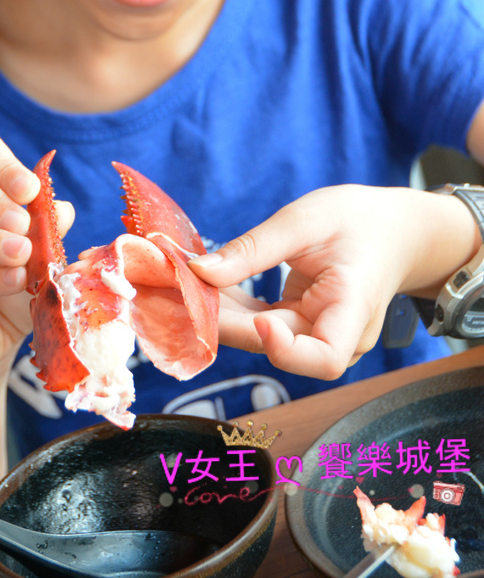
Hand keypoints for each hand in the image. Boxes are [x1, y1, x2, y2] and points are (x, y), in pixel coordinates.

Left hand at [188, 184, 478, 379]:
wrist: (393, 231)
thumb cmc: (358, 221)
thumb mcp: (305, 221)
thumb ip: (254, 249)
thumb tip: (200, 271)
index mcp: (354, 307)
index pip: (325, 357)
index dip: (286, 349)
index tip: (259, 319)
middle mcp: (340, 334)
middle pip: (279, 345)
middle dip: (229, 322)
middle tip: (185, 292)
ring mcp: (320, 335)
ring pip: (263, 339)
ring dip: (224, 316)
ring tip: (188, 285)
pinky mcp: (302, 326)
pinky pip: (263, 326)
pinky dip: (235, 309)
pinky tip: (207, 287)